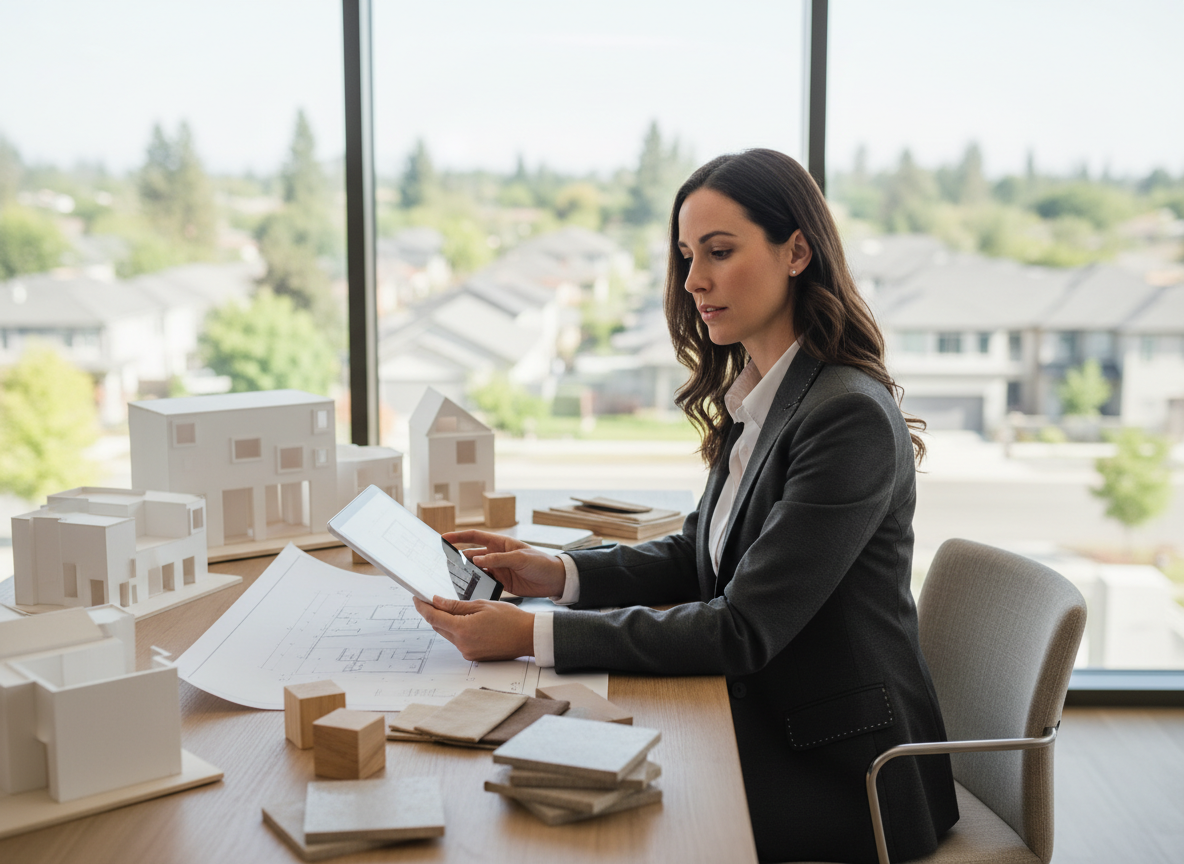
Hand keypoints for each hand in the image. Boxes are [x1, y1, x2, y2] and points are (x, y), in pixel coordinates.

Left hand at [413, 595, 534, 660]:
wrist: (528, 637)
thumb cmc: (510, 619)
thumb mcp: (481, 605)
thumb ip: (456, 605)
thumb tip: (437, 601)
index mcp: (463, 629)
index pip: (434, 617)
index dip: (422, 607)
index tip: (417, 599)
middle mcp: (462, 644)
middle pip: (439, 626)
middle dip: (433, 613)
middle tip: (430, 600)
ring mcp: (468, 652)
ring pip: (448, 634)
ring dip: (446, 622)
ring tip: (450, 608)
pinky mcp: (473, 656)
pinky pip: (459, 641)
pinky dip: (457, 630)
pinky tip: (465, 620)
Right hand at [443, 530, 566, 597]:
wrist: (554, 580)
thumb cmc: (541, 563)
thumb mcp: (520, 558)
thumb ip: (498, 559)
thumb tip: (477, 558)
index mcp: (500, 543)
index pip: (475, 536)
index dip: (458, 536)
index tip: (444, 538)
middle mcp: (496, 554)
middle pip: (471, 554)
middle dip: (458, 557)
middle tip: (443, 563)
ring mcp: (498, 568)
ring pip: (476, 569)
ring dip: (466, 572)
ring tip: (452, 577)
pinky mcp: (501, 582)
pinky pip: (484, 581)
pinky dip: (476, 583)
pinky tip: (467, 587)